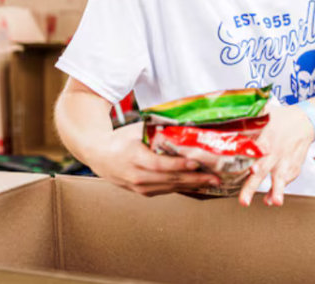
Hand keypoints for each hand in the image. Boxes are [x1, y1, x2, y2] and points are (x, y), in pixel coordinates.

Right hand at [85, 122, 221, 196]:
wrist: (99, 156)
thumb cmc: (120, 140)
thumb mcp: (136, 129)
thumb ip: (157, 129)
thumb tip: (184, 123)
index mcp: (134, 157)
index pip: (159, 164)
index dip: (179, 164)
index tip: (197, 162)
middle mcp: (136, 176)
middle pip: (169, 179)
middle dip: (195, 178)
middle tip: (215, 177)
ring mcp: (139, 187)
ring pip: (170, 188)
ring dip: (193, 185)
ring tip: (212, 181)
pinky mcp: (143, 192)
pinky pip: (166, 191)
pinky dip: (183, 188)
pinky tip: (198, 184)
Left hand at [238, 105, 314, 206]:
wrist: (305, 121)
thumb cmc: (282, 118)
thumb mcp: (266, 114)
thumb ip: (248, 119)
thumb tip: (225, 119)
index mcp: (268, 136)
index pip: (260, 148)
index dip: (254, 158)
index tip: (250, 169)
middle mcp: (277, 150)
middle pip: (264, 168)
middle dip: (253, 185)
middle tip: (244, 200)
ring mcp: (286, 160)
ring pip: (280, 177)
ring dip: (277, 190)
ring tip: (275, 202)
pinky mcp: (294, 166)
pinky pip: (286, 180)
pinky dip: (279, 190)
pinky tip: (272, 200)